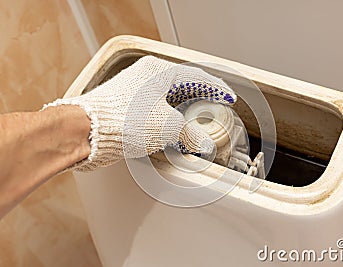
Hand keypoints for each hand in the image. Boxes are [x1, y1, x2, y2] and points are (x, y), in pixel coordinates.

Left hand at [44, 56, 235, 170]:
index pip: (197, 77)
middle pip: (182, 86)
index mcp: (158, 73)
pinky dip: (169, 119)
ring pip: (168, 99)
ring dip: (184, 111)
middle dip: (201, 97)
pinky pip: (155, 111)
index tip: (228, 96)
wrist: (86, 132)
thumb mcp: (168, 127)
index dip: (217, 88)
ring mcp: (134, 93)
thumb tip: (200, 143)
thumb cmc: (122, 121)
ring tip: (197, 121)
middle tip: (215, 105)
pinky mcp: (126, 109)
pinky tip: (173, 131)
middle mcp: (145, 79)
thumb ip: (190, 134)